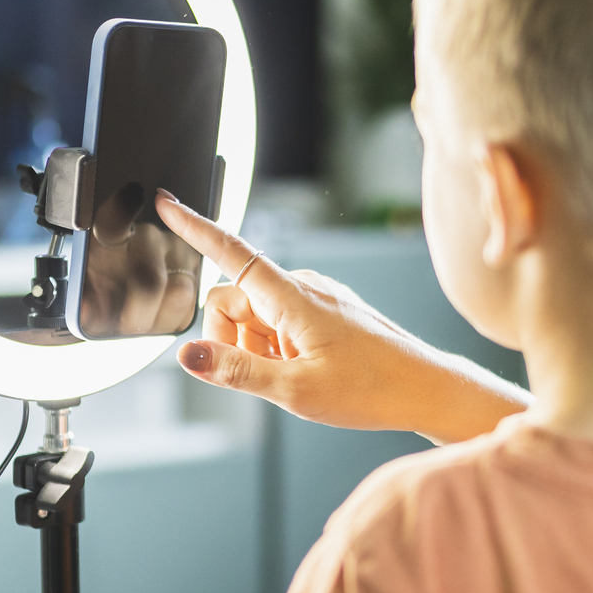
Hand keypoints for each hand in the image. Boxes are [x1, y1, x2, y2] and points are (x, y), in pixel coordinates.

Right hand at [155, 192, 528, 442]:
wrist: (426, 390)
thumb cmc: (372, 389)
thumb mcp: (294, 389)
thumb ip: (235, 371)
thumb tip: (187, 356)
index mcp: (292, 296)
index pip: (230, 251)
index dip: (194, 228)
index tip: (166, 202)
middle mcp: (301, 287)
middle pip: (231, 300)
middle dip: (231, 339)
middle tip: (270, 372)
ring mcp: (315, 298)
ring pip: (253, 318)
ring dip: (257, 349)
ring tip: (297, 374)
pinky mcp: (325, 311)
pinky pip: (278, 324)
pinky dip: (277, 350)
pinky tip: (308, 371)